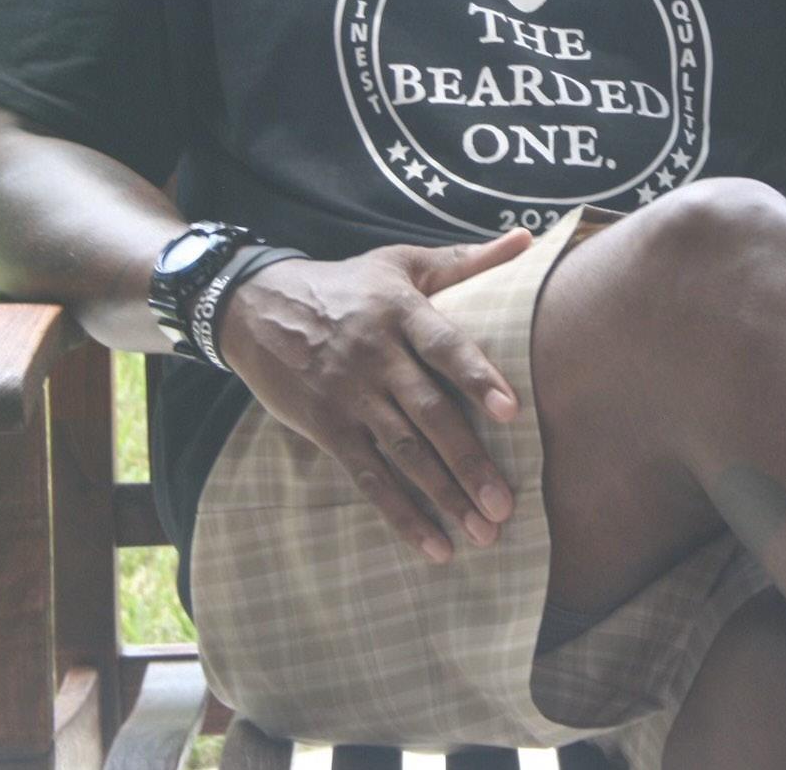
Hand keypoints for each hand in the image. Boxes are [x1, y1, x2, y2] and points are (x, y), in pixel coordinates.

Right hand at [218, 228, 532, 562]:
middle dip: (469, 462)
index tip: (510, 411)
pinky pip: (368, 477)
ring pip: (404, 452)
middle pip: (429, 413)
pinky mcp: (327, 428)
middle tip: (505, 505)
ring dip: (444, 496)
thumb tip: (527, 239)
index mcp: (401, 311)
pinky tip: (433, 546)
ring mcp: (349, 395)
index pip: (445, 346)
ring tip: (483, 533)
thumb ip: (467, 261)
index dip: (476, 377)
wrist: (258, 306)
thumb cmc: (348, 285)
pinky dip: (401, 514)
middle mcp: (376, 355)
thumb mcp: (401, 263)